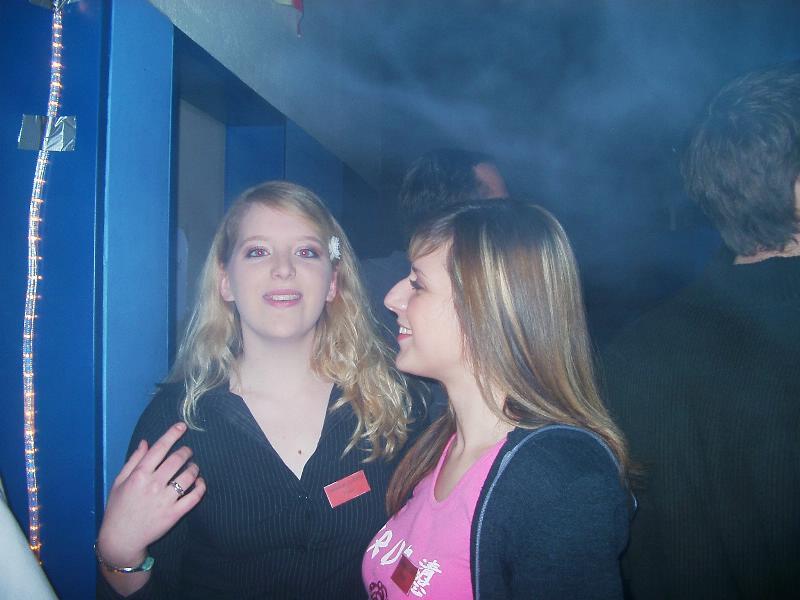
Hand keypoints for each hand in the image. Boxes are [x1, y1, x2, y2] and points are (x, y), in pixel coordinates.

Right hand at [97, 422, 205, 566]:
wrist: (120, 538)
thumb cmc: (118, 508)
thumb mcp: (119, 481)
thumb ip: (134, 460)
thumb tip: (146, 442)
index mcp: (139, 475)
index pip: (159, 448)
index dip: (172, 434)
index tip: (182, 426)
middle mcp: (153, 485)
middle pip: (177, 460)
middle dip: (186, 451)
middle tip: (188, 451)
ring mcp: (165, 500)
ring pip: (188, 476)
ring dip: (194, 468)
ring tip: (193, 467)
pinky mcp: (174, 514)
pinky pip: (194, 497)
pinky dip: (201, 487)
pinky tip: (200, 483)